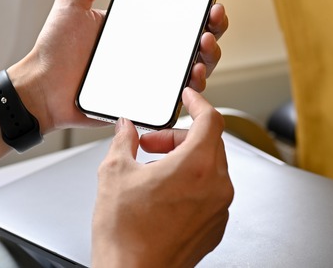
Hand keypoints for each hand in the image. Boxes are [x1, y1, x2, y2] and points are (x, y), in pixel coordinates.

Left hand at [9, 0, 235, 131]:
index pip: (178, 6)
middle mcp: (148, 48)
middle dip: (216, 21)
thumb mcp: (74, 2)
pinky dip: (195, 83)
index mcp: (136, 24)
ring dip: (212, 50)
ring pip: (196, 62)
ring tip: (206, 40)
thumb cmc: (53, 49)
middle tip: (215, 12)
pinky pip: (179, 92)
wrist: (41, 88)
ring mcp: (150, 73)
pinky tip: (195, 71)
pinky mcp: (146, 97)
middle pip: (196, 33)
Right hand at [91, 88, 233, 267]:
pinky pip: (208, 193)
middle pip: (208, 143)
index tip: (189, 97)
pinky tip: (160, 192)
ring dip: (182, 160)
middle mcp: (216, 187)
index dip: (198, 102)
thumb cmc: (125, 234)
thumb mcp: (114, 173)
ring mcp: (218, 210)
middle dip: (178, 136)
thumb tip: (125, 128)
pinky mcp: (213, 228)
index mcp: (196, 167)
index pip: (211, 120)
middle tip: (151, 142)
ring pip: (208, 169)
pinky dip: (189, 183)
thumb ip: (124, 141)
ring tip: (151, 170)